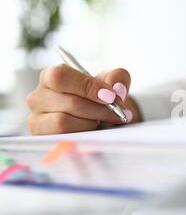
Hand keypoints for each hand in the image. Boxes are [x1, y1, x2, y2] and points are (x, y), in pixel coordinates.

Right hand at [27, 65, 141, 134]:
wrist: (101, 119)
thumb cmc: (100, 97)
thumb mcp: (111, 82)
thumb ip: (118, 78)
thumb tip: (118, 89)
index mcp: (52, 76)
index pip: (61, 76)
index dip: (88, 86)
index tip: (111, 96)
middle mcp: (38, 96)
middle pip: (70, 102)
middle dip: (100, 109)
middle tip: (118, 113)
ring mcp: (37, 119)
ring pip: (64, 122)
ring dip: (91, 123)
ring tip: (101, 121)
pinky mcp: (42, 138)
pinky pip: (63, 138)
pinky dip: (83, 135)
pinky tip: (92, 131)